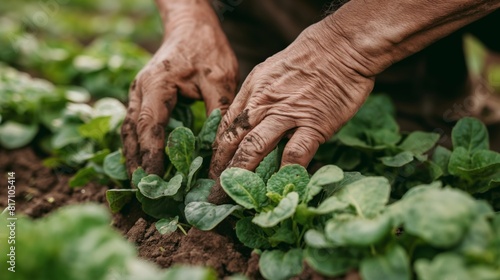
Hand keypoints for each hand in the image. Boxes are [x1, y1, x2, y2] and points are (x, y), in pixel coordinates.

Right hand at [121, 8, 237, 175]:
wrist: (192, 26)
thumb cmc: (207, 49)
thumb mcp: (220, 78)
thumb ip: (218, 112)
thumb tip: (218, 149)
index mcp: (157, 84)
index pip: (150, 126)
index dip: (151, 155)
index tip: (155, 180)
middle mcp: (140, 90)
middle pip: (133, 133)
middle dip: (138, 164)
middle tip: (146, 192)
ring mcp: (138, 93)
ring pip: (129, 131)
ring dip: (134, 158)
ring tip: (143, 185)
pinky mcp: (143, 97)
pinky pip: (135, 126)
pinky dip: (138, 146)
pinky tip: (145, 163)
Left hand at [208, 18, 374, 202]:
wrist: (340, 47)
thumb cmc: (307, 59)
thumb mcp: (269, 72)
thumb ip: (256, 99)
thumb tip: (245, 125)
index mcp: (252, 93)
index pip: (226, 127)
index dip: (216, 153)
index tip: (213, 171)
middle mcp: (263, 104)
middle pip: (233, 141)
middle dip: (221, 170)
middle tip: (215, 192)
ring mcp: (287, 114)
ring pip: (255, 148)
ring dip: (242, 174)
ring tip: (235, 195)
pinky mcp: (314, 124)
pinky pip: (294, 153)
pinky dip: (285, 172)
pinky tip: (278, 187)